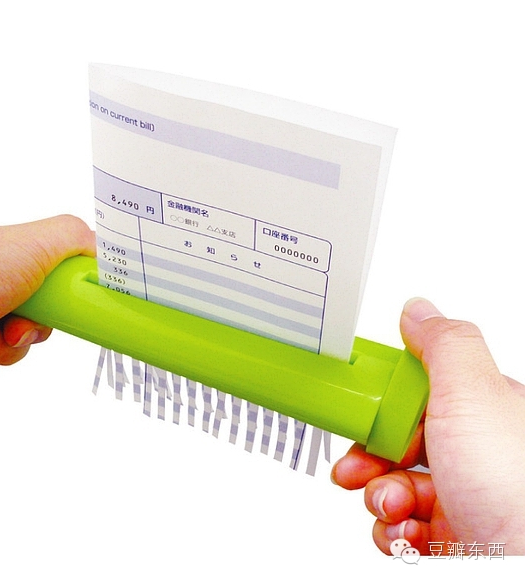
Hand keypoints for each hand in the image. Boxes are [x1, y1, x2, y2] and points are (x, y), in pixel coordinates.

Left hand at [0, 215, 95, 389]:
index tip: (63, 305)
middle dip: (32, 329)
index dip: (56, 297)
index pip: (42, 281)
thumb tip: (99, 251)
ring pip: (11, 350)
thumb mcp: (34, 241)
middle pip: (32, 319)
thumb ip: (74, 238)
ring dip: (4, 349)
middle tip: (19, 326)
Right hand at [331, 298, 524, 554]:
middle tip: (358, 467)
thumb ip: (443, 346)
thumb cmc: (514, 487)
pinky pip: (401, 525)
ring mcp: (461, 495)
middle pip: (396, 443)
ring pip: (392, 485)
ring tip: (391, 507)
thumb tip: (416, 310)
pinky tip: (405, 532)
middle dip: (368, 457)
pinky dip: (393, 529)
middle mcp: (471, 453)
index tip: (358, 410)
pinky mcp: (451, 535)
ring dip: (378, 497)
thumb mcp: (472, 395)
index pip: (416, 394)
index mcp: (479, 410)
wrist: (523, 567)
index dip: (381, 402)